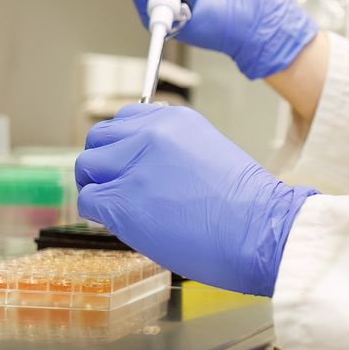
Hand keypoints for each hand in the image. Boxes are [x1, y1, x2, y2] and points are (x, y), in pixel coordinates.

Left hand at [75, 104, 315, 296]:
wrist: (261, 230)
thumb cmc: (246, 205)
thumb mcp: (208, 153)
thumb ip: (171, 149)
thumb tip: (143, 165)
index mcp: (173, 119)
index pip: (125, 119)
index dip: (121, 144)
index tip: (128, 163)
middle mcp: (150, 134)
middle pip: (98, 137)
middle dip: (102, 163)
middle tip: (116, 186)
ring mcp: (133, 166)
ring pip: (87, 166)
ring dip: (97, 187)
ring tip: (119, 207)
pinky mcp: (122, 201)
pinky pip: (88, 201)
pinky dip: (98, 215)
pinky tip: (123, 224)